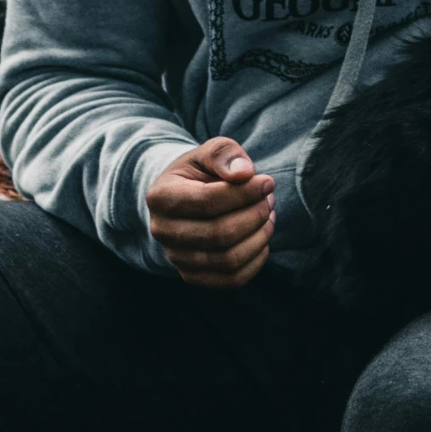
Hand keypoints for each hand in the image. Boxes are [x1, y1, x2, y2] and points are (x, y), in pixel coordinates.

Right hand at [147, 136, 274, 286]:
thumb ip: (224, 154)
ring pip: (228, 260)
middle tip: (269, 199)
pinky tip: (261, 237)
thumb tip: (245, 174)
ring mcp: (176, 257)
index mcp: (161, 197)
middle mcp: (162, 231)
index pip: (208, 202)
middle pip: (220, 234)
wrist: (183, 198)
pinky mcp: (192, 276)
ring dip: (259, 237)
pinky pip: (232, 279)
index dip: (245, 193)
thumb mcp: (208, 152)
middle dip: (254, 215)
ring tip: (268, 216)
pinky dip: (255, 260)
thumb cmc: (199, 172)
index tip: (267, 182)